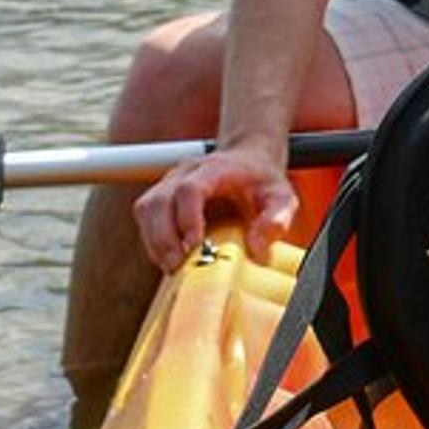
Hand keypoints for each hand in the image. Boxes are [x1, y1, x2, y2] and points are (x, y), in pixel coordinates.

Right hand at [133, 141, 297, 270]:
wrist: (249, 163)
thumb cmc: (262, 182)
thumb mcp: (282, 198)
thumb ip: (277, 219)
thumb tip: (257, 247)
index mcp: (215, 169)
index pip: (190, 189)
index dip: (187, 218)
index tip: (195, 245)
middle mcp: (186, 172)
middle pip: (158, 201)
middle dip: (164, 238)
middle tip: (177, 265)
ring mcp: (170, 182)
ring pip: (146, 208)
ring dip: (154, 241)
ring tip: (172, 266)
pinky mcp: (162, 196)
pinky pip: (146, 217)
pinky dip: (153, 240)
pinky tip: (170, 257)